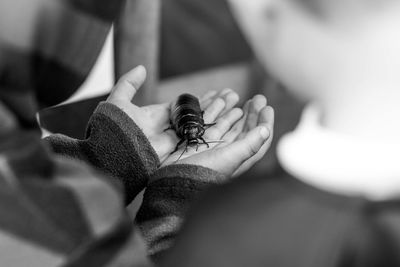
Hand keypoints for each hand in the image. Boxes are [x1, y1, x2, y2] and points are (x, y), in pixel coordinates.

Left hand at [107, 66, 239, 161]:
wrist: (115, 150)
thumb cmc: (114, 127)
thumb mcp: (118, 99)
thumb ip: (129, 82)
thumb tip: (142, 68)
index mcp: (158, 115)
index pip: (183, 106)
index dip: (199, 99)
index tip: (216, 91)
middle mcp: (170, 127)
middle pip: (196, 113)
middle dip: (214, 104)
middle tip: (232, 95)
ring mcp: (177, 137)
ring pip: (202, 122)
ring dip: (219, 112)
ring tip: (235, 101)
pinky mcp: (182, 146)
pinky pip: (201, 133)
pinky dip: (215, 124)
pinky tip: (230, 115)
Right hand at [163, 95, 273, 177]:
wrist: (175, 179)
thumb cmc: (204, 172)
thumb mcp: (229, 158)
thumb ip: (249, 145)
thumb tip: (266, 130)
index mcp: (240, 159)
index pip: (260, 139)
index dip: (265, 123)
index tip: (267, 107)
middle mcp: (230, 153)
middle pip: (247, 131)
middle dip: (254, 114)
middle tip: (258, 98)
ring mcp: (217, 148)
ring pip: (233, 127)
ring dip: (241, 113)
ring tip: (246, 100)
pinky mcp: (203, 143)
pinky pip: (218, 126)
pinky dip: (224, 116)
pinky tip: (227, 108)